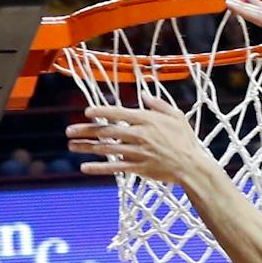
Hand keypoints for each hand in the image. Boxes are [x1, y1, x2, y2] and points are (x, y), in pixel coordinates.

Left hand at [66, 95, 208, 182]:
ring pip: (106, 149)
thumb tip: (144, 94)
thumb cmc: (185, 140)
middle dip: (85, 130)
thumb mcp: (176, 116)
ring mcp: (137, 152)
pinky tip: (84, 167)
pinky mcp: (138, 168)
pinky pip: (114, 167)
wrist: (192, 166)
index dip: (100, 111)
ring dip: (86, 147)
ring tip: (71, 146)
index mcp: (146, 120)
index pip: (117, 113)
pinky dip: (98, 168)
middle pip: (106, 131)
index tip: (87, 112)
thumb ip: (159, 104)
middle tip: (69, 131)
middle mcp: (139, 134)